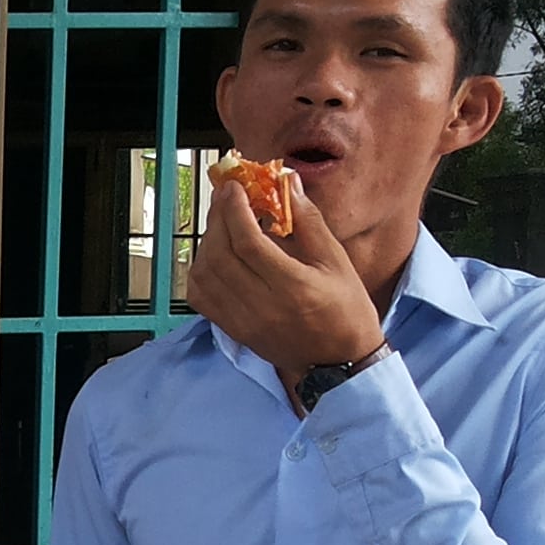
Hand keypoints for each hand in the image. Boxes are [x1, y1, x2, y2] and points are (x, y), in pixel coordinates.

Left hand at [183, 172, 382, 383]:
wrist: (339, 363)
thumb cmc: (345, 308)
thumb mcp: (337, 261)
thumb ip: (309, 221)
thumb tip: (288, 182)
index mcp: (293, 286)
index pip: (248, 242)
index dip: (235, 210)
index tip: (234, 187)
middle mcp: (262, 306)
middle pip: (221, 255)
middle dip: (218, 219)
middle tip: (225, 197)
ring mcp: (243, 321)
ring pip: (206, 275)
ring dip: (207, 242)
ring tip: (222, 222)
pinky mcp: (233, 331)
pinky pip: (200, 297)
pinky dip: (199, 270)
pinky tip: (213, 254)